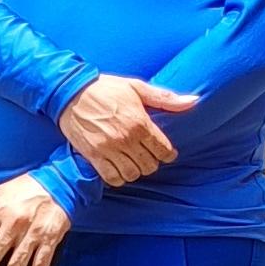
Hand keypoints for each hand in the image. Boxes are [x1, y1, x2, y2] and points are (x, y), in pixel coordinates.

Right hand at [63, 74, 198, 187]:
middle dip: (151, 162)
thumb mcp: (137, 87)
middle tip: (147, 155)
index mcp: (140, 122)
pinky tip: (118, 168)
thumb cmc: (105, 88)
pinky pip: (112, 178)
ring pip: (132, 174)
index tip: (164, 152)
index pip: (163, 150)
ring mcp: (109, 148)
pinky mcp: (93, 155)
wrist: (71, 92)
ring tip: (132, 162)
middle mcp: (126, 138)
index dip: (167, 154)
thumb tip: (194, 101)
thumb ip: (166, 98)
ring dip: (135, 171)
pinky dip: (118, 177)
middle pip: (149, 165)